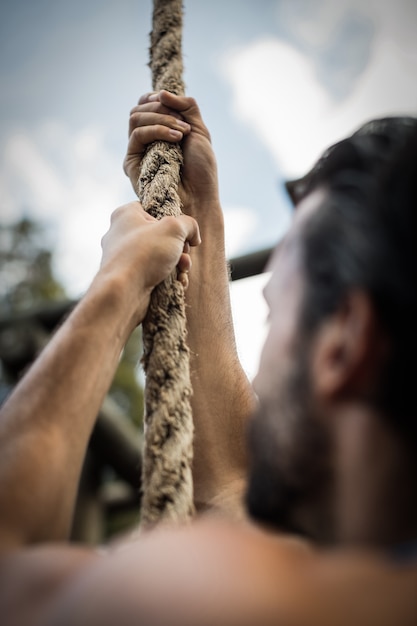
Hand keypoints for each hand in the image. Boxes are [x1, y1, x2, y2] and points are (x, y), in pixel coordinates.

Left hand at [99, 201, 200, 323]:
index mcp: (126, 215)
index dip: (171, 219)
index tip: (181, 232)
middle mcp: (122, 234)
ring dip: (178, 264)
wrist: (123, 292)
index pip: (153, 209)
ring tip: (181, 271)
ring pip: (160, 257)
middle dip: (179, 248)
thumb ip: (189, 224)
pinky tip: (176, 283)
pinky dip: (169, 278)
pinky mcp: (130, 277)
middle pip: (161, 235)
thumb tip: (194, 236)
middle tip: (183, 254)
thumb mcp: (174, 229)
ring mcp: (125, 257)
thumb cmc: (144, 254)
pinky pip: (154, 273)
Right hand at [124, 91, 219, 217]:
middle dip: (163, 109)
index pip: (146, 103)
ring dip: (161, 119)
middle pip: (138, 108)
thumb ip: (185, 106)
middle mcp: (144, 140)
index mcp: (158, 131)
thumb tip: (161, 93)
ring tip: (182, 133)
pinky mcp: (132, 163)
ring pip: (135, 118)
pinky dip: (157, 130)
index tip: (179, 110)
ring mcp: (137, 151)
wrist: (200, 197)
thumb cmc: (201, 169)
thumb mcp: (199, 130)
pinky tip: (176, 138)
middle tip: (183, 124)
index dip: (159, 99)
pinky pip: (137, 135)